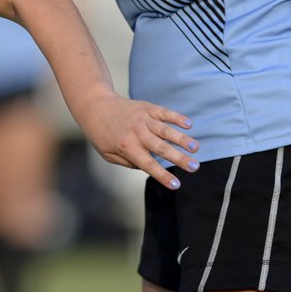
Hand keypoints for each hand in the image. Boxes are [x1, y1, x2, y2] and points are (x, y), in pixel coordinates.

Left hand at [81, 95, 198, 189]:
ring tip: (195, 148)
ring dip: (181, 138)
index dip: (163, 176)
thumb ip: (128, 163)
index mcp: (127, 147)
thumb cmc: (101, 134)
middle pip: (161, 148)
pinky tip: (189, 124)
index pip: (148, 164)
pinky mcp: (147, 107)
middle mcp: (137, 133)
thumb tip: (148, 168)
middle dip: (179, 158)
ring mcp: (142, 118)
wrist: (95, 106)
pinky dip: (176, 117)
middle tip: (195, 167)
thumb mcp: (108, 155)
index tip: (176, 185)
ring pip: (165, 130)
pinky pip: (164, 112)